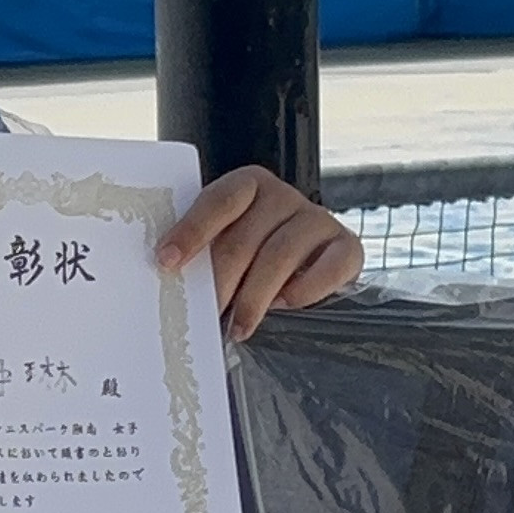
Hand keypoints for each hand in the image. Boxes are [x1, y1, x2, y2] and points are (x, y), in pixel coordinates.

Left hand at [157, 167, 363, 338]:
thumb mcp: (225, 242)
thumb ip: (204, 253)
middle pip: (246, 238)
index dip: (192, 231)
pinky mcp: (347, 246)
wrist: (305, 255)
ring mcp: (317, 219)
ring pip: (281, 256)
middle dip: (222, 280)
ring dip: (255, 298)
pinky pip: (329, 268)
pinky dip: (305, 291)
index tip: (167, 261)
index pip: (220, 201)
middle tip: (207, 312)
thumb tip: (170, 277)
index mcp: (248, 184)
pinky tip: (284, 304)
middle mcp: (284, 196)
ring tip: (239, 327)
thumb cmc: (252, 251)